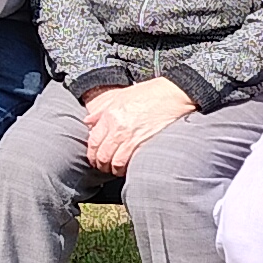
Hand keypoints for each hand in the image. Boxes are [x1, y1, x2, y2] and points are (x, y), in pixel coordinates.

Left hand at [78, 78, 194, 175]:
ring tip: (115, 169)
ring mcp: (130, 138)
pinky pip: (127, 163)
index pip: (93, 141)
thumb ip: (102, 108)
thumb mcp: (121, 95)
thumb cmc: (151, 93)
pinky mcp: (143, 145)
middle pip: (101, 154)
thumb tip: (88, 121)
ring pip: (113, 162)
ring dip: (112, 169)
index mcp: (110, 115)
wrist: (174, 95)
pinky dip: (124, 169)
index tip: (95, 156)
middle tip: (103, 166)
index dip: (92, 152)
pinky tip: (126, 168)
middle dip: (100, 163)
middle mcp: (117, 128)